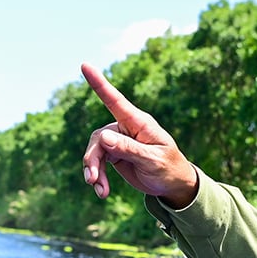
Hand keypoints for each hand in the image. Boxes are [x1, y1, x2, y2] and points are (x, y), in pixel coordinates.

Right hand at [79, 62, 198, 205]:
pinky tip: (103, 191)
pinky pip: (97, 162)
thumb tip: (104, 137)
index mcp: (139, 123)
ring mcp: (119, 140)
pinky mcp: (114, 153)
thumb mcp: (152, 160)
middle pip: (98, 137)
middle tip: (93, 180)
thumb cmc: (168, 168)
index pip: (115, 101)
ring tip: (100, 190)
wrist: (172, 185)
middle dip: (93, 159)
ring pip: (95, 150)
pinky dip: (97, 177)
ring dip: (94, 171)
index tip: (85, 65)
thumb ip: (129, 148)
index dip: (99, 84)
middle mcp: (126, 128)